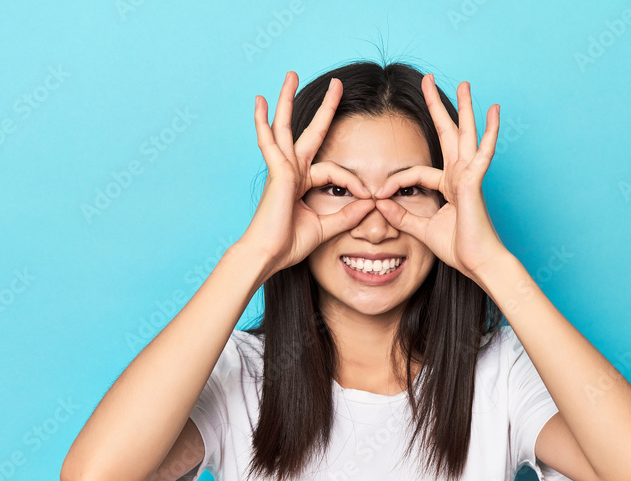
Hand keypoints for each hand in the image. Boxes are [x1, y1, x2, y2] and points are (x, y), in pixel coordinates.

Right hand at [240, 71, 376, 275]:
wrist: (267, 255)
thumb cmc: (288, 245)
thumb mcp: (326, 228)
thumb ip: (346, 215)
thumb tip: (370, 204)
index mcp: (301, 183)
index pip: (334, 170)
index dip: (354, 182)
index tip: (369, 198)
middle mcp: (291, 171)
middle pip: (308, 131)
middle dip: (323, 108)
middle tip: (336, 84)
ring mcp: (282, 169)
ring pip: (286, 127)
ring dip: (288, 100)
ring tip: (291, 74)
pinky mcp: (277, 173)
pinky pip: (271, 143)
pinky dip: (263, 122)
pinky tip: (261, 102)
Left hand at [371, 74, 507, 282]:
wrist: (480, 264)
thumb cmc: (459, 249)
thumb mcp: (423, 230)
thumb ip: (402, 217)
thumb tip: (381, 204)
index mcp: (449, 186)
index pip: (417, 174)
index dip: (395, 182)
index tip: (379, 194)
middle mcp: (460, 176)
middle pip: (447, 134)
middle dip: (437, 107)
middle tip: (429, 81)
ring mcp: (469, 177)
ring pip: (465, 135)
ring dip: (465, 108)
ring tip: (465, 83)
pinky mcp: (475, 183)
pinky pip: (481, 153)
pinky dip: (489, 132)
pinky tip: (493, 111)